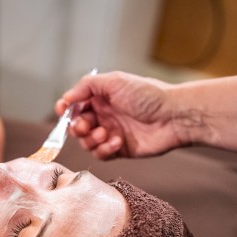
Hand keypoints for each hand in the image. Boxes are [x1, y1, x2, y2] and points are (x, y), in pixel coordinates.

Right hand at [55, 71, 185, 159]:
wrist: (173, 116)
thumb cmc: (148, 95)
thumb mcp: (114, 81)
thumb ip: (86, 86)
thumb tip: (66, 97)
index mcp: (101, 98)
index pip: (75, 105)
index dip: (66, 109)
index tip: (63, 111)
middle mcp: (104, 115)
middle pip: (77, 126)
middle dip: (77, 127)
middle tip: (85, 126)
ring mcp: (111, 133)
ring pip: (86, 143)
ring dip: (91, 140)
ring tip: (105, 134)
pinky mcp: (119, 149)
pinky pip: (101, 155)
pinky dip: (105, 149)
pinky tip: (117, 141)